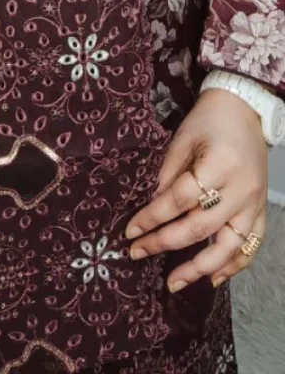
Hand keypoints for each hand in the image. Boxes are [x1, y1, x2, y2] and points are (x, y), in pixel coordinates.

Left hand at [126, 86, 267, 291]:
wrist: (243, 109)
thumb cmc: (208, 121)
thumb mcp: (181, 140)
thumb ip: (167, 175)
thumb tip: (151, 208)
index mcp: (219, 164)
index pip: (180, 199)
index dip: (153, 217)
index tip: (131, 231)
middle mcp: (241, 187)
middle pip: (200, 226)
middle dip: (165, 243)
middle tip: (137, 253)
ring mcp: (254, 201)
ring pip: (229, 245)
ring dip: (200, 267)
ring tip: (174, 282)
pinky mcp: (260, 208)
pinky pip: (250, 245)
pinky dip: (233, 265)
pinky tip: (212, 278)